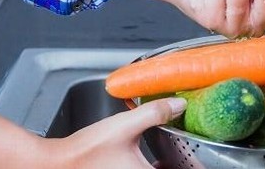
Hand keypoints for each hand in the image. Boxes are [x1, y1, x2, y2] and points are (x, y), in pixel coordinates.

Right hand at [0, 97, 186, 168]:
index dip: (198, 164)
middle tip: (197, 148)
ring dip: (173, 162)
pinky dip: (158, 164)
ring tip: (184, 149)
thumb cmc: (85, 151)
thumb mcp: (124, 126)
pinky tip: (158, 155)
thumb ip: (154, 112)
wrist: (55, 165)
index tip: (210, 156)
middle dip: (186, 161)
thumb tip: (179, 103)